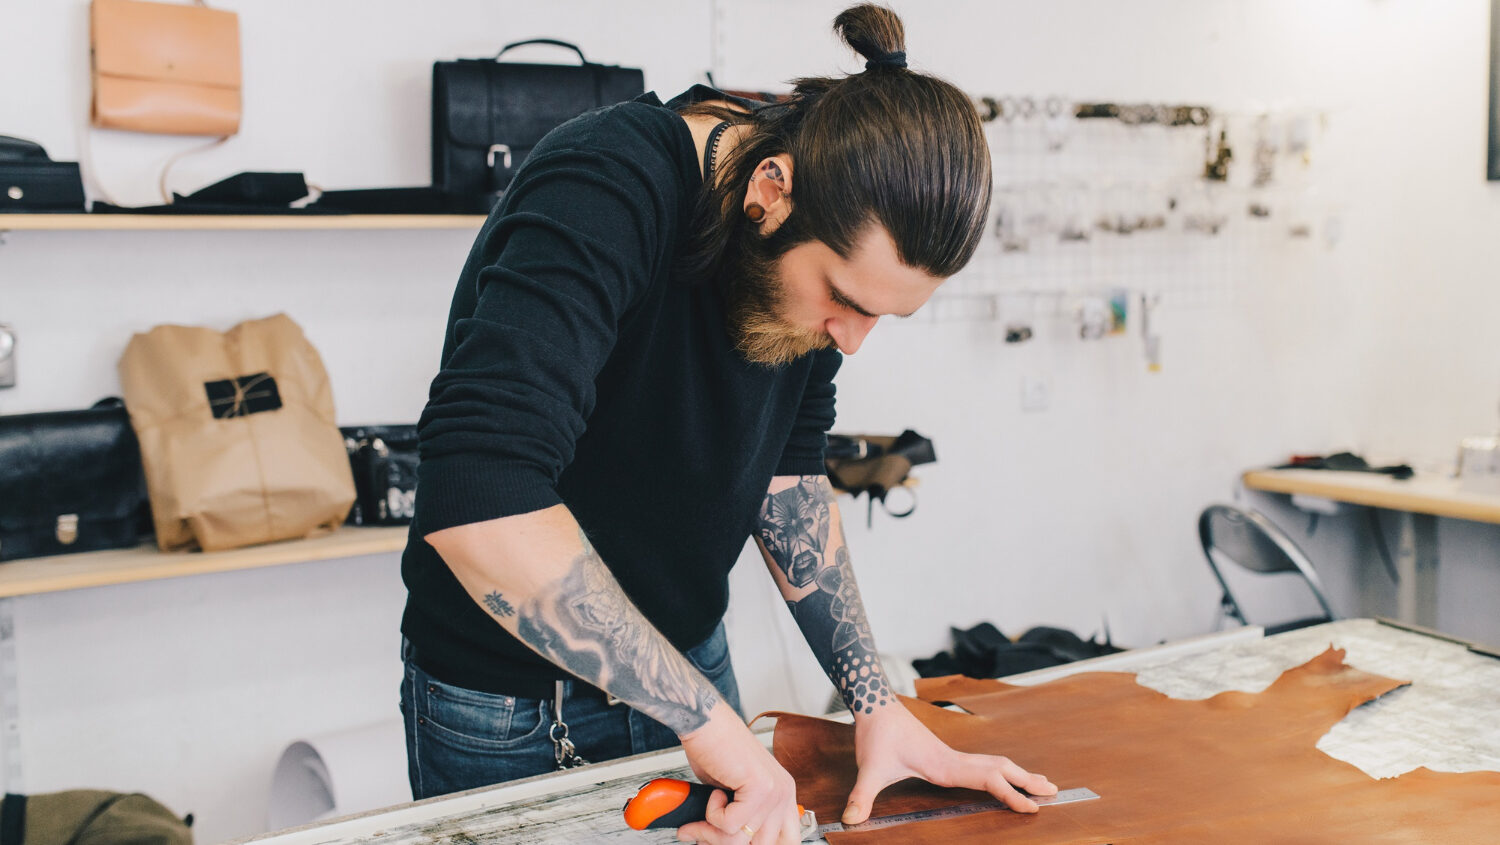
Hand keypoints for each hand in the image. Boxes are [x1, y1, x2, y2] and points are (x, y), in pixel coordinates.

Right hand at [674, 701, 802, 843]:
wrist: (705, 722)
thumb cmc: (715, 750)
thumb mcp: (732, 794)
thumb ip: (738, 821)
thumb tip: (719, 843)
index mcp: (783, 796)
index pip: (786, 841)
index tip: (728, 841)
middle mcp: (784, 794)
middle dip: (724, 842)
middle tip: (704, 832)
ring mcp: (775, 792)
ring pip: (742, 840)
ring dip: (713, 832)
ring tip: (703, 815)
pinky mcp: (760, 788)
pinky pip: (730, 825)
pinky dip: (712, 815)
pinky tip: (714, 792)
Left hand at [842, 702, 1055, 824]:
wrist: (875, 706)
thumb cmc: (876, 735)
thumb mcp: (869, 769)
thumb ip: (862, 796)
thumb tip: (850, 820)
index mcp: (945, 765)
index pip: (988, 780)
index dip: (1011, 794)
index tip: (1033, 807)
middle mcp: (954, 759)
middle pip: (1001, 768)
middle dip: (1028, 781)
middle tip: (1056, 792)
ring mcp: (951, 756)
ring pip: (995, 763)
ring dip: (1018, 773)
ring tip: (1042, 784)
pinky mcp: (945, 756)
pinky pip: (981, 764)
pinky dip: (1001, 771)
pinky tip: (1004, 778)